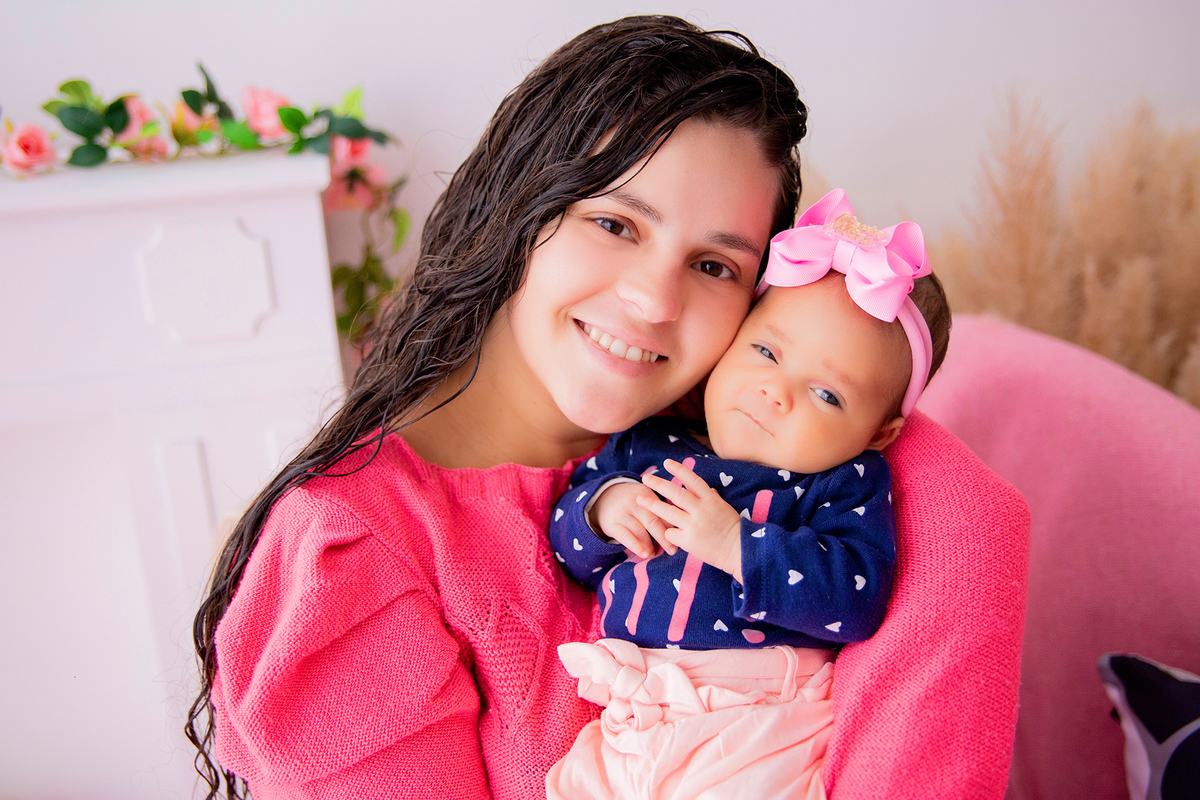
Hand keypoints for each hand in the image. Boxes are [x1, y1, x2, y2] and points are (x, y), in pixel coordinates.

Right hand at [590, 481, 674, 558]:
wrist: (604, 497)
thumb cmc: (633, 502)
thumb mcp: (646, 499)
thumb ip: (660, 510)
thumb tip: (679, 530)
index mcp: (647, 493)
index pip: (663, 511)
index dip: (673, 526)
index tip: (682, 538)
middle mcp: (634, 502)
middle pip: (653, 521)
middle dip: (664, 538)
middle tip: (673, 550)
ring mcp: (622, 512)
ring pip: (640, 531)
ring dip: (650, 545)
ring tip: (657, 554)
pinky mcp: (611, 523)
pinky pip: (625, 537)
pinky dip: (636, 546)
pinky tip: (644, 554)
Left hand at [639, 459, 743, 581]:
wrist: (738, 551)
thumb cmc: (732, 529)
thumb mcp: (724, 508)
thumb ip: (712, 498)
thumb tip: (707, 489)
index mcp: (710, 499)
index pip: (692, 480)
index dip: (679, 470)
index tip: (667, 463)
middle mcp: (700, 509)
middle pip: (675, 493)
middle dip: (658, 484)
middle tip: (645, 477)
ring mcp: (693, 525)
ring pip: (667, 512)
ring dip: (652, 505)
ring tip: (640, 500)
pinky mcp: (688, 541)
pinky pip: (670, 533)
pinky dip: (668, 532)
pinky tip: (669, 534)